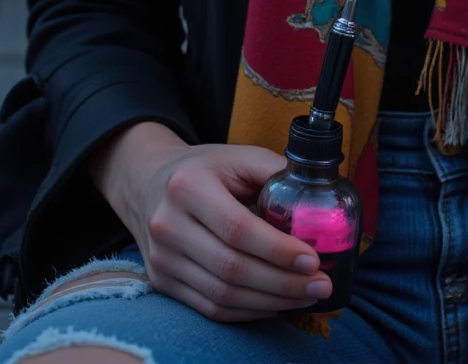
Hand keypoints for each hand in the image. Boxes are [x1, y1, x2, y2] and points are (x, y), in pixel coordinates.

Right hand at [89, 121, 331, 322]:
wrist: (148, 183)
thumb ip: (274, 171)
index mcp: (187, 186)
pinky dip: (248, 311)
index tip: (312, 259)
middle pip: (231, 268)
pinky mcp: (162, 282)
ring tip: (306, 296)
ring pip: (222, 296)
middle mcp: (167, 224)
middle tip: (320, 285)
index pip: (237, 229)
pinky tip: (275, 302)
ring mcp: (161, 258)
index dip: (277, 250)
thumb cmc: (204, 169)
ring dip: (270, 301)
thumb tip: (318, 198)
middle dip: (282, 283)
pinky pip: (210, 308)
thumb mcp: (237, 156)